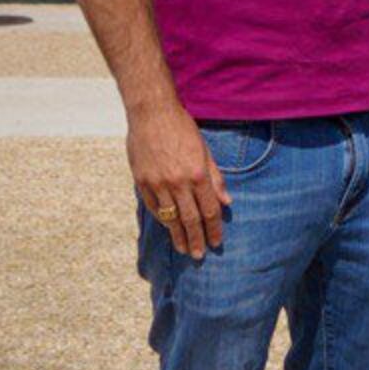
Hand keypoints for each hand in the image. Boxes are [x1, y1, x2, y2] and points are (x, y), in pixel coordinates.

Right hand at [128, 102, 228, 257]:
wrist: (152, 114)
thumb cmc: (183, 129)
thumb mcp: (205, 150)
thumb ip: (215, 178)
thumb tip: (227, 202)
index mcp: (197, 174)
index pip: (209, 210)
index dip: (214, 229)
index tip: (216, 242)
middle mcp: (178, 182)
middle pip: (190, 219)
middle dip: (196, 239)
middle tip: (199, 255)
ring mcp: (157, 183)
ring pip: (170, 217)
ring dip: (178, 236)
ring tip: (183, 249)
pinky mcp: (141, 181)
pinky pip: (153, 207)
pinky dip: (162, 220)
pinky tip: (168, 228)